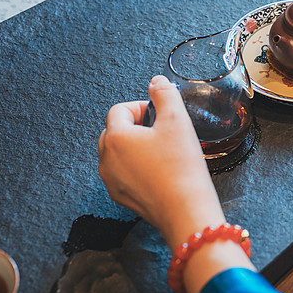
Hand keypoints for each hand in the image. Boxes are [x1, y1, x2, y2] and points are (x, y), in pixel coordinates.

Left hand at [98, 75, 222, 245]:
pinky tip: (160, 171)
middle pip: (114, 131)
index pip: (119, 110)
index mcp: (116, 137)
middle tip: (161, 131)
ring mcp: (111, 181)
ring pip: (117, 153)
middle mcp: (106, 159)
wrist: (185, 210)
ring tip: (162, 151)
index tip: (160, 114)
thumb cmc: (181, 166)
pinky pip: (123, 174)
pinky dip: (137, 168)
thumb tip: (157, 81)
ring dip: (135, 147)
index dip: (141, 107)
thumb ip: (165, 95)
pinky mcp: (121, 197)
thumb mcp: (177, 121)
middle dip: (136, 126)